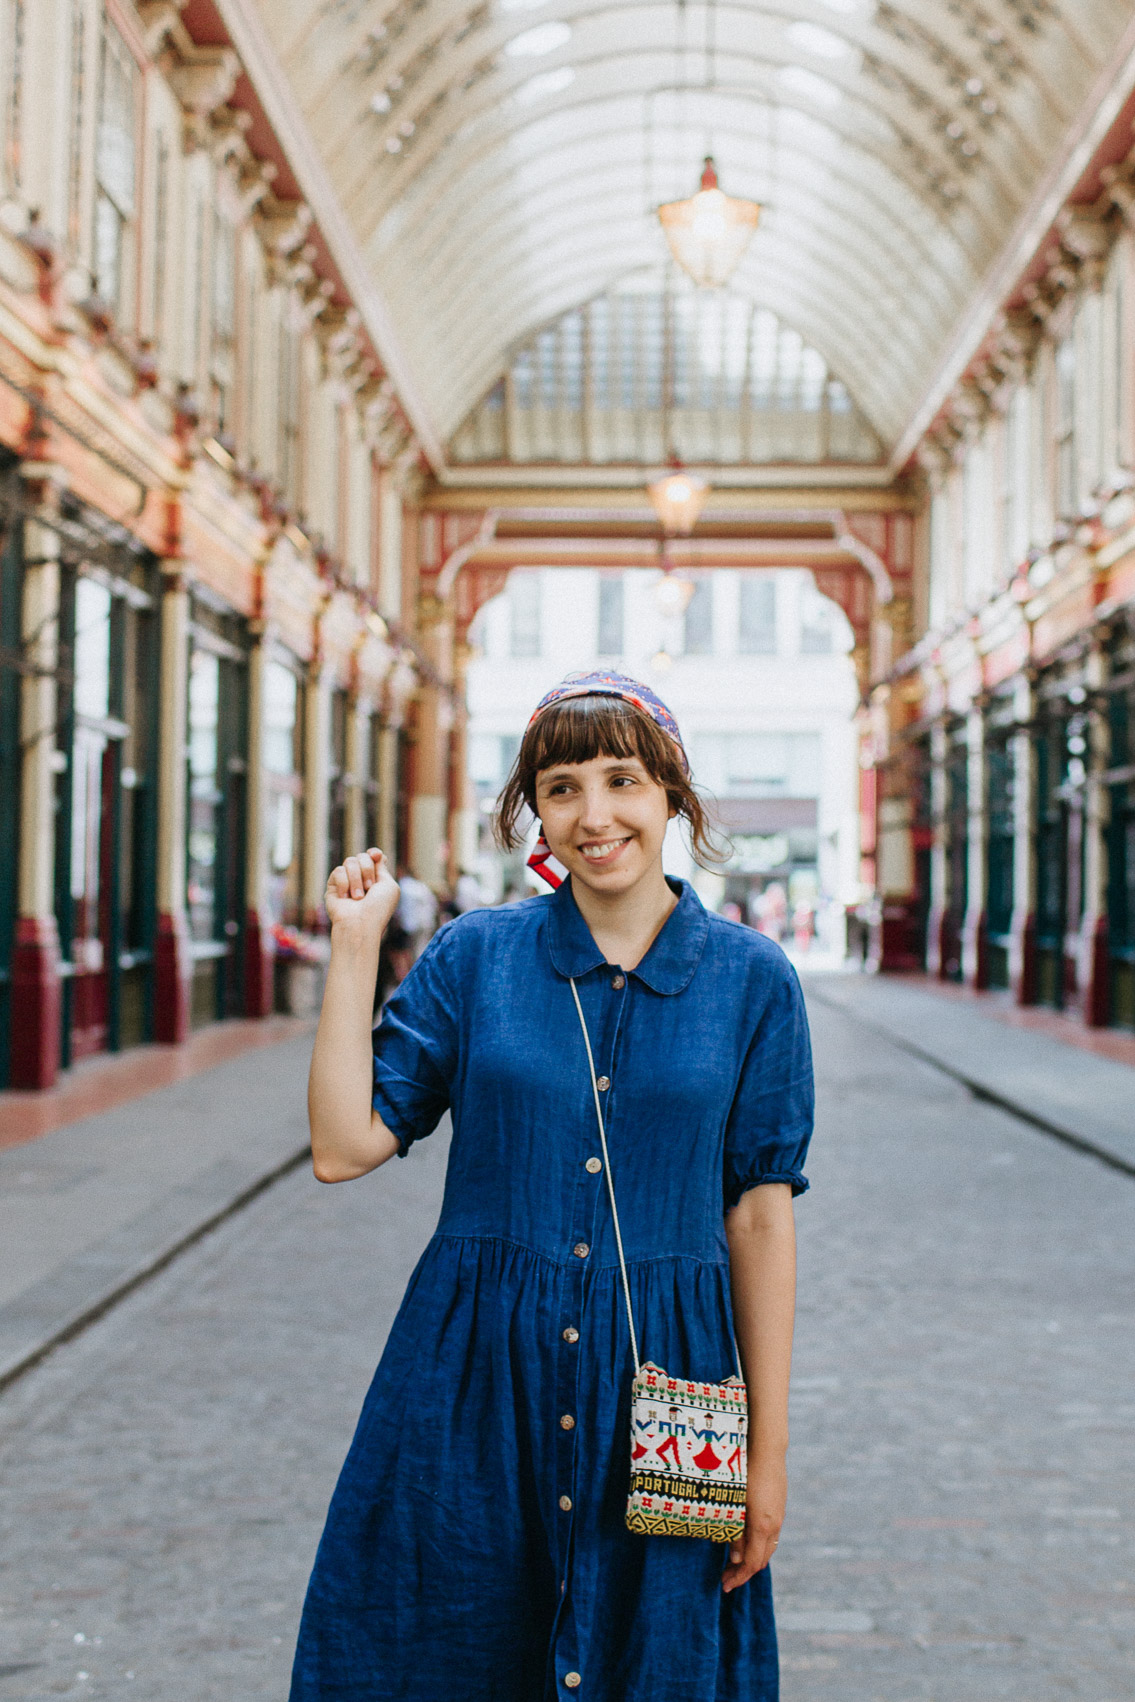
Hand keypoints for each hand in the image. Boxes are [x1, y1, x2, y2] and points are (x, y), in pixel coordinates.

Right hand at [324, 848, 399, 948]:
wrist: (360, 923)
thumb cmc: (378, 908)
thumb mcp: (389, 886)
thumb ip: (382, 868)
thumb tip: (375, 853)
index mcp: (376, 879)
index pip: (373, 856)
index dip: (374, 853)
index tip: (376, 856)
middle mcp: (362, 879)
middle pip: (362, 856)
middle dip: (367, 869)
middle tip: (369, 887)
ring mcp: (347, 881)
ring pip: (350, 861)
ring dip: (357, 879)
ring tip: (358, 897)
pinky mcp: (333, 886)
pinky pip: (338, 871)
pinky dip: (344, 884)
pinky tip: (345, 898)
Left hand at [721, 1454, 785, 1592]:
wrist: (767, 1449)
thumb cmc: (746, 1472)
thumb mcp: (736, 1503)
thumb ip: (735, 1532)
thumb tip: (734, 1559)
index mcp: (762, 1525)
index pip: (752, 1563)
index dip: (738, 1577)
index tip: (725, 1585)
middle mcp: (774, 1524)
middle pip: (761, 1560)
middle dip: (743, 1573)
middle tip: (726, 1579)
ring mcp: (778, 1516)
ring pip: (767, 1548)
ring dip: (751, 1561)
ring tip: (734, 1566)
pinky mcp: (778, 1508)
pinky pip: (770, 1536)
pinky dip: (757, 1547)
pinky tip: (746, 1544)